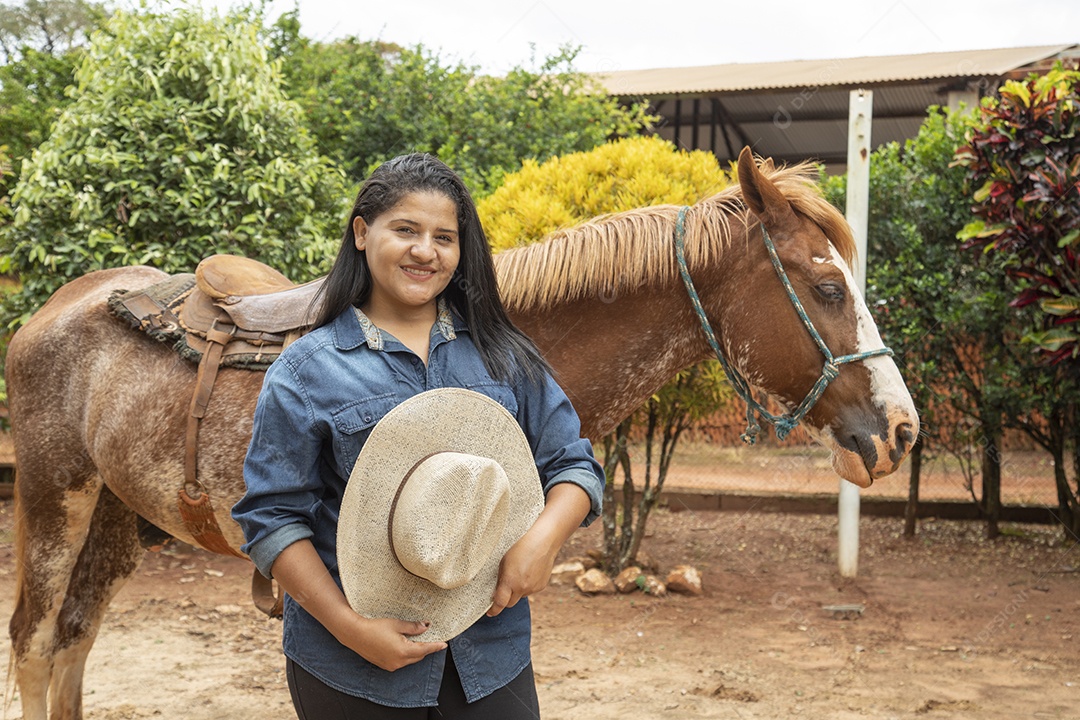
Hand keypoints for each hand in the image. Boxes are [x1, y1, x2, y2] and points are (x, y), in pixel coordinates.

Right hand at [336, 616, 446, 671]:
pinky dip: (406, 655)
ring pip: (410, 659)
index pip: (425, 649)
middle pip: (418, 656)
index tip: (444, 644)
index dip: (435, 646)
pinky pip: (401, 661)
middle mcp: (399, 662)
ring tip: (416, 640)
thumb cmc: (375, 627)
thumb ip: (413, 627)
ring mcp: (391, 665)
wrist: (355, 634)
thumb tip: (425, 627)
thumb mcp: (397, 624)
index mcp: (403, 651)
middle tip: (431, 638)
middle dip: (425, 648)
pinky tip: (404, 645)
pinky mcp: (385, 665)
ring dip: (415, 651)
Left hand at [487, 483, 591, 616]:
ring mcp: (533, 588)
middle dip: (505, 600)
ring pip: (521, 596)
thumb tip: (497, 592)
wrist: (543, 541)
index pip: (500, 603)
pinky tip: (529, 572)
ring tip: (519, 573)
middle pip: (510, 603)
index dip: (494, 610)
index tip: (490, 612)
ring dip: (517, 590)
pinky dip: (527, 585)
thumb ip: (501, 579)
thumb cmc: (520, 547)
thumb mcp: (503, 562)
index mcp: (510, 582)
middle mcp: (522, 588)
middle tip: (501, 592)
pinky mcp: (541, 586)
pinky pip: (531, 590)